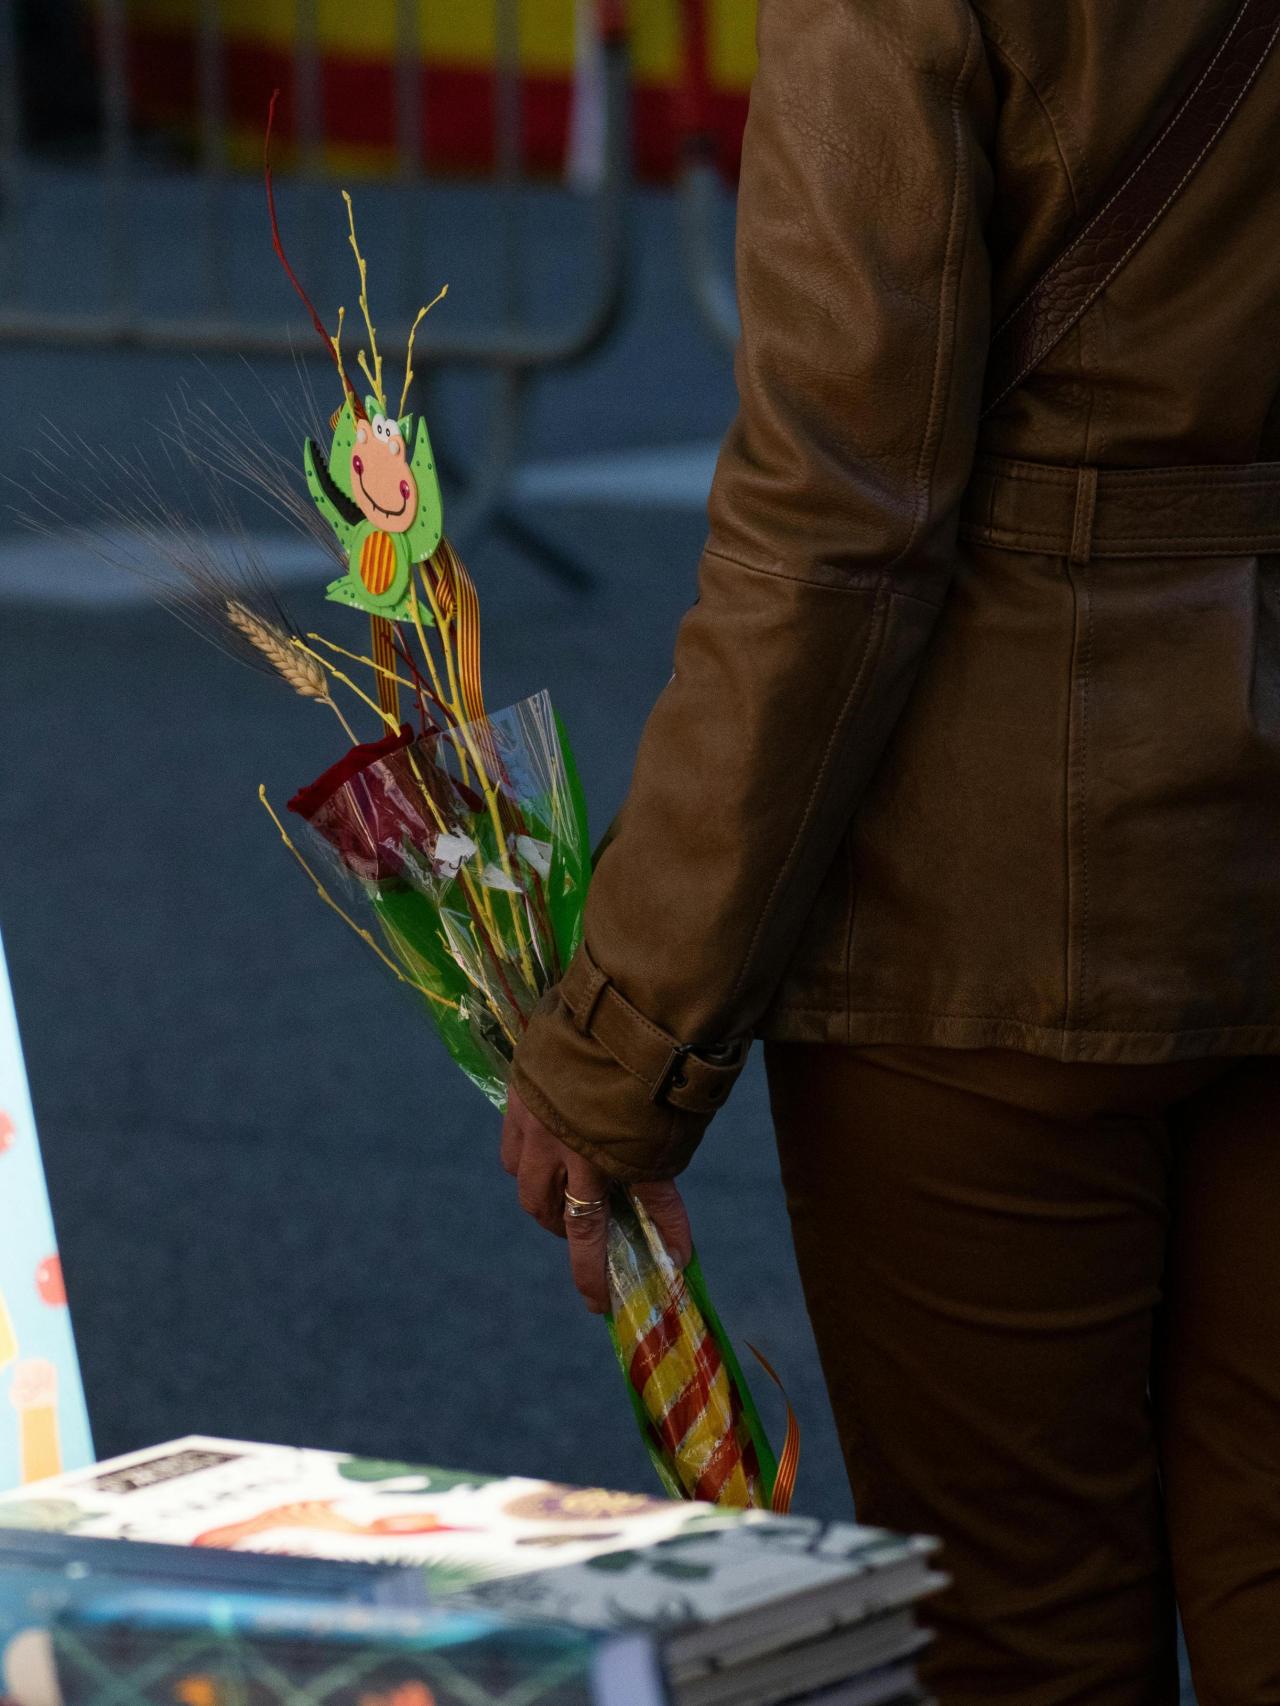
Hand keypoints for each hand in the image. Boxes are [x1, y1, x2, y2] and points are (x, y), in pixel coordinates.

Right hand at [501, 1084, 692, 1314]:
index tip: (604, 1306)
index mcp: (611, 1162)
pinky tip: (540, 1151)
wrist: (628, 1002)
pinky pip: (512, 1145)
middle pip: (561, 1219)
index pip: (608, 1235)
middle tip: (588, 1247)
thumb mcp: (675, 1128)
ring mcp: (538, 1122)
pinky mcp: (520, 1092)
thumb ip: (660, 1173)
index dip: (602, 1275)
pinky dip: (523, 1159)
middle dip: (574, 1242)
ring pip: (527, 1186)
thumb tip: (673, 1238)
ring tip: (561, 1201)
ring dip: (546, 1203)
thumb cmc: (666, 1061)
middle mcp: (569, 1150)